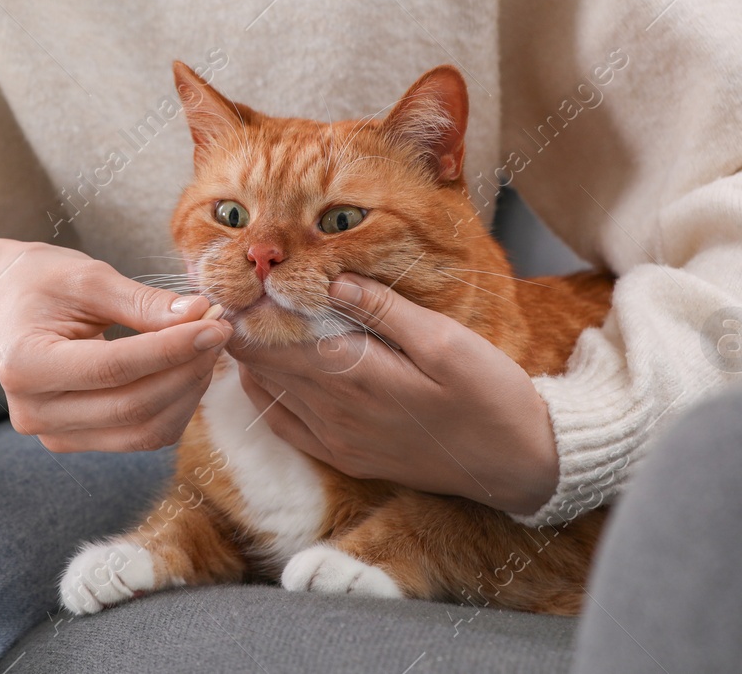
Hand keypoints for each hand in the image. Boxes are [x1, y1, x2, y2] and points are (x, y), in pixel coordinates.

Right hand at [0, 236, 230, 453]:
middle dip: (187, 369)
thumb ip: (142, 302)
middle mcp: (33, 412)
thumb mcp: (88, 278)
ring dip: (187, 391)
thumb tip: (199, 314)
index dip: (172, 348)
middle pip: (132, 407)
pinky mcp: (75, 442)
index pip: (113, 367)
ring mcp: (53, 435)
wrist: (6, 305)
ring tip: (205, 347)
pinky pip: (140, 437)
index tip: (214, 323)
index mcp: (25, 364)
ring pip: (143, 431)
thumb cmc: (42, 284)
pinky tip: (186, 369)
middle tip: (219, 330)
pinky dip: (174, 406)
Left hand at [229, 274, 558, 515]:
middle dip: (242, 328)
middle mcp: (336, 413)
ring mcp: (337, 440)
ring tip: (239, 320)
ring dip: (251, 358)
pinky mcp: (346, 457)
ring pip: (269, 394)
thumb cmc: (488, 394)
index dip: (246, 310)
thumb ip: (384, 310)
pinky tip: (261, 372)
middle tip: (226, 290)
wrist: (515, 463)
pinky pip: (286, 426)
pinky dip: (266, 395)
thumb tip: (333, 280)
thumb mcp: (445, 340)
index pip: (275, 340)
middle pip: (264, 365)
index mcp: (357, 376)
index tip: (229, 278)